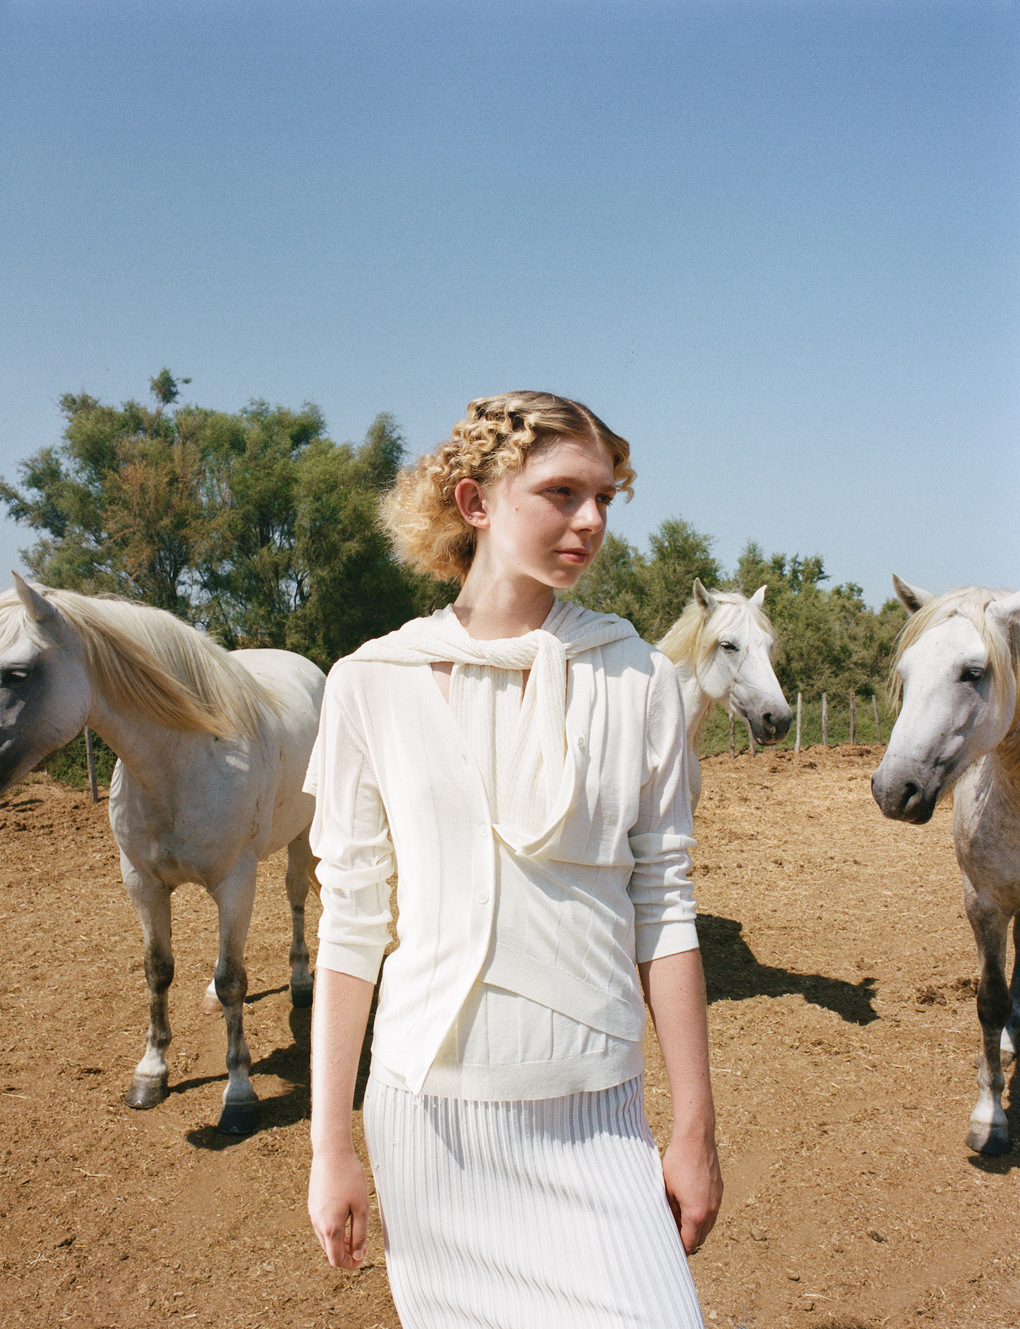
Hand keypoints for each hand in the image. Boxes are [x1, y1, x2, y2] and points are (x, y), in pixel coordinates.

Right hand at [308, 1148, 370, 1268]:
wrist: (331, 1151)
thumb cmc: (349, 1177)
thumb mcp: (361, 1207)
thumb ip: (360, 1234)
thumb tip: (357, 1255)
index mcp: (329, 1227)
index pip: (336, 1259)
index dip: (350, 1264)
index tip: (363, 1257)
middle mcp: (317, 1223)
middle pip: (330, 1251)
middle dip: (346, 1253)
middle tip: (364, 1246)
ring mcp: (313, 1213)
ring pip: (325, 1238)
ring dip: (340, 1242)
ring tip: (356, 1232)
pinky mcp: (313, 1203)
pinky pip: (322, 1225)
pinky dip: (334, 1230)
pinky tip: (346, 1218)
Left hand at [661, 1133, 722, 1255]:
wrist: (696, 1139)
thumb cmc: (677, 1163)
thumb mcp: (667, 1190)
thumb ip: (669, 1213)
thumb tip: (668, 1226)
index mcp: (696, 1215)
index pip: (689, 1244)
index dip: (679, 1250)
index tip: (669, 1249)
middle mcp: (711, 1211)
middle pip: (700, 1238)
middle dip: (687, 1240)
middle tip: (672, 1237)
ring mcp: (717, 1201)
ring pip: (708, 1226)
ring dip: (696, 1228)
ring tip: (679, 1221)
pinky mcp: (719, 1191)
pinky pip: (712, 1212)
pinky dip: (702, 1215)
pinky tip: (689, 1205)